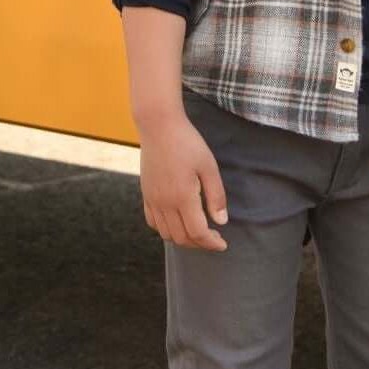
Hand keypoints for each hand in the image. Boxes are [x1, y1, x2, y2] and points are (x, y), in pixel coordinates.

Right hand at [138, 116, 228, 250]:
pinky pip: (153, 222)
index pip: (198, 233)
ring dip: (183, 238)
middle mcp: (165, 202)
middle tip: (213, 237)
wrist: (158, 124)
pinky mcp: (145, 193)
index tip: (223, 243)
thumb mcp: (209, 166)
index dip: (212, 243)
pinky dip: (165, 229)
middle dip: (200, 243)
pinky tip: (177, 221)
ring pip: (166, 234)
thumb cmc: (187, 142)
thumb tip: (221, 222)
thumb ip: (216, 196)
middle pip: (182, 238)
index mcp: (183, 196)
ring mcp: (152, 199)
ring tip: (197, 230)